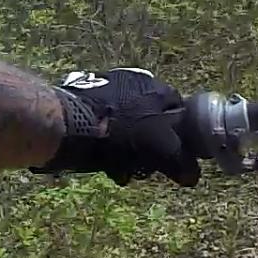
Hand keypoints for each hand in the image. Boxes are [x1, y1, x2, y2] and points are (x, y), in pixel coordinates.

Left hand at [32, 68, 200, 185]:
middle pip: (153, 121)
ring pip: (129, 125)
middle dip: (150, 147)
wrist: (65, 125)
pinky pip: (105, 124)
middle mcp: (137, 81)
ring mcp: (108, 86)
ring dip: (127, 149)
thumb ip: (181, 160)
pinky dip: (106, 143)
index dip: (179, 139)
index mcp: (159, 88)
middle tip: (144, 167)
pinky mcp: (84, 96)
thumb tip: (192, 176)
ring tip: (120, 170)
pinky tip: (100, 160)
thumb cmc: (119, 134)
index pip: (180, 114)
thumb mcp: (160, 149)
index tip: (171, 160)